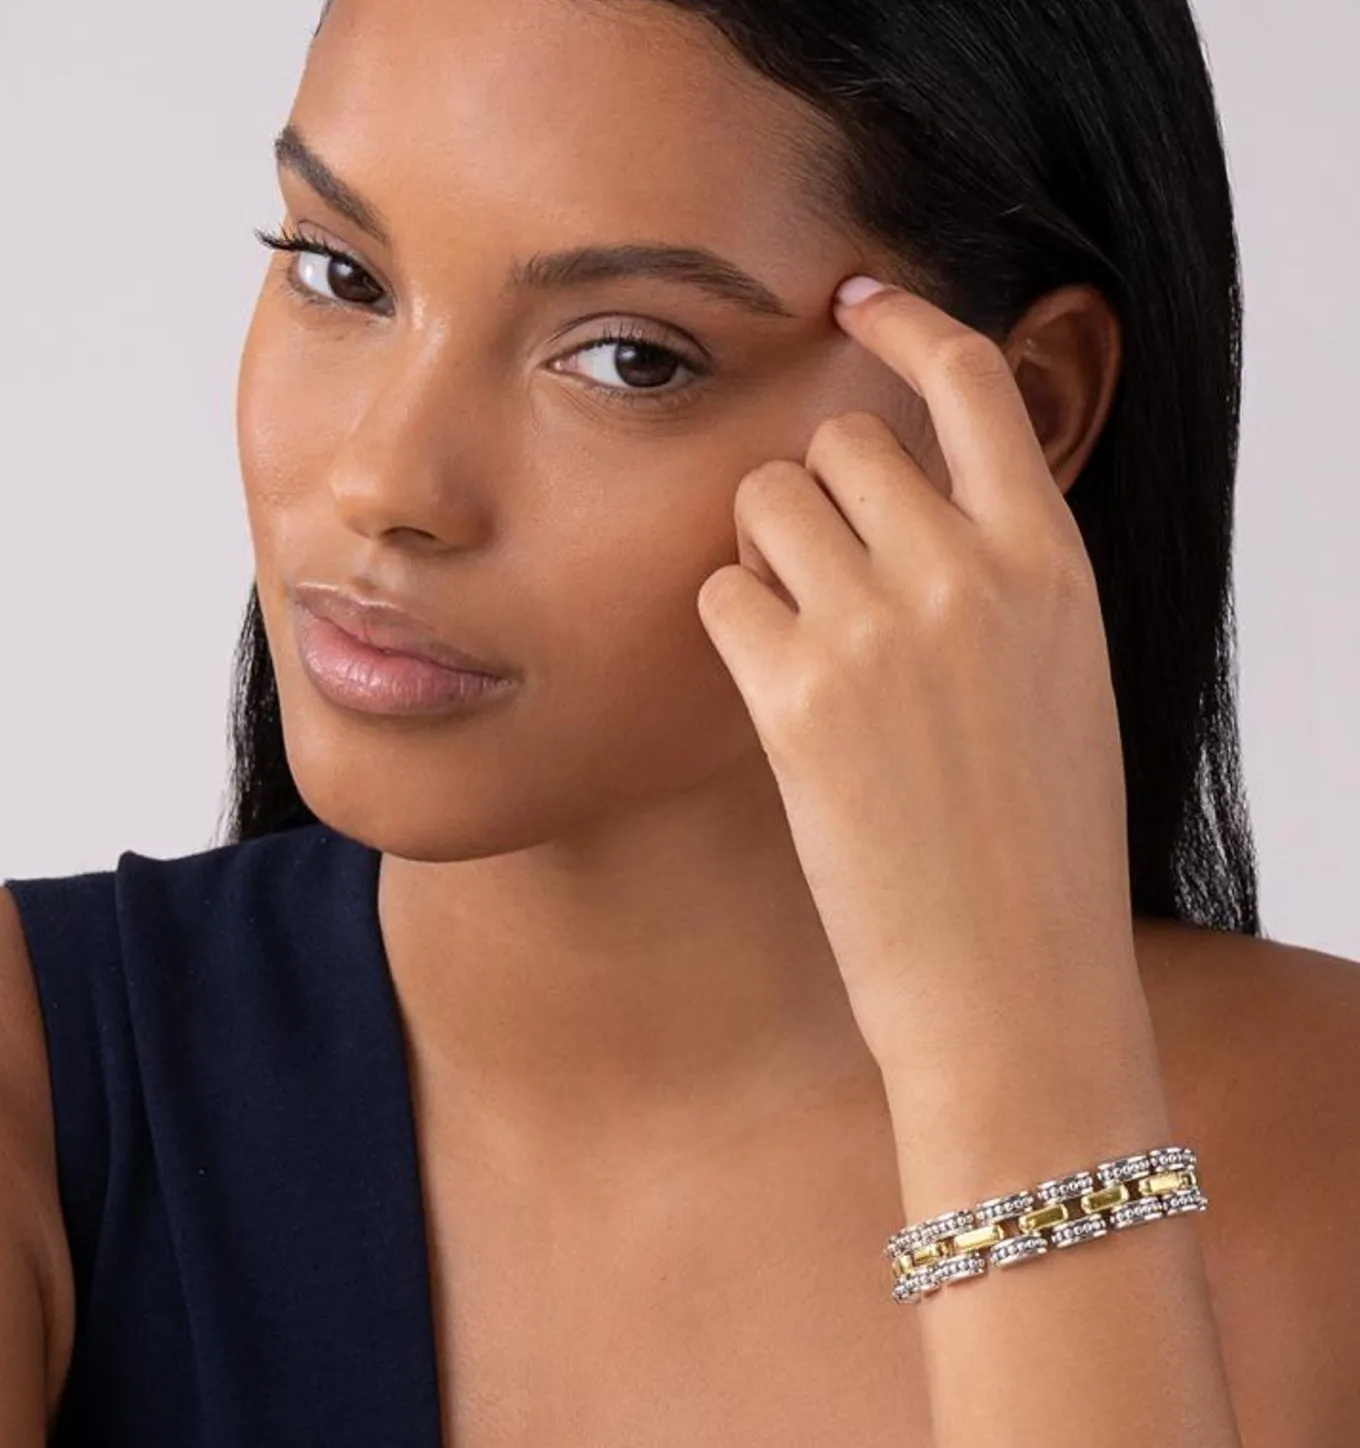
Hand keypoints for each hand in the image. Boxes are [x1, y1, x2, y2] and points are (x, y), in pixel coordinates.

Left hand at [695, 278, 1138, 1078]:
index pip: (972, 379)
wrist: (1011, 980)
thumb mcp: (1058, 674)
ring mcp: (880, 630)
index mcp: (1051, 559)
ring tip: (803, 642)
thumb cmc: (1037, 838)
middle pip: (840, 439)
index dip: (904, 321)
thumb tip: (908, 491)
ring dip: (764, 552)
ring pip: (766, 501)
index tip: (853, 299)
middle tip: (824, 576)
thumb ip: (999, 569)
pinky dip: (731, 630)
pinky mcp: (795, 696)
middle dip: (816, 489)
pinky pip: (720, 594)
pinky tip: (772, 697)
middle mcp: (967, 572)